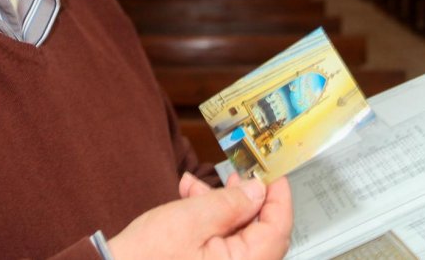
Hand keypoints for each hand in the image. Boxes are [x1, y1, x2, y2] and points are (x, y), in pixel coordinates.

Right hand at [109, 176, 292, 258]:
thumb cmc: (146, 257)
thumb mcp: (191, 218)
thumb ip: (231, 203)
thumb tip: (257, 191)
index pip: (278, 228)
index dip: (279, 196)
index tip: (274, 174)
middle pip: (259, 232)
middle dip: (244, 199)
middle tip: (235, 174)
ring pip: (237, 237)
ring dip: (220, 207)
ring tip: (195, 185)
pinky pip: (220, 247)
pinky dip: (208, 223)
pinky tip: (188, 202)